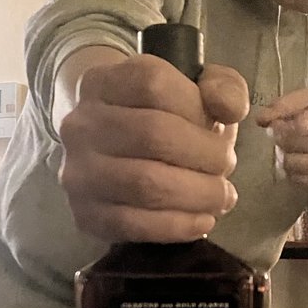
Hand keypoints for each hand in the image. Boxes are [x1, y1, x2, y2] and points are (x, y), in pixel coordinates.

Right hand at [59, 53, 248, 241]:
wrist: (116, 155)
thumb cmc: (165, 118)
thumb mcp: (197, 90)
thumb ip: (224, 88)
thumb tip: (230, 109)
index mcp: (106, 81)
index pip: (154, 85)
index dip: (197, 108)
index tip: (221, 127)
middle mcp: (82, 123)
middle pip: (152, 135)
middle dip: (205, 156)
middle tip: (227, 168)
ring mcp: (78, 171)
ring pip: (144, 183)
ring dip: (196, 194)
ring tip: (221, 197)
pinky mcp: (85, 213)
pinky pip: (132, 224)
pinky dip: (176, 226)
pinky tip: (202, 221)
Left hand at [256, 88, 307, 191]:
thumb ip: (286, 104)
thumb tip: (261, 119)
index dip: (297, 123)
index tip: (276, 125)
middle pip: (295, 141)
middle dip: (279, 136)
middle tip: (279, 132)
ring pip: (292, 162)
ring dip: (282, 154)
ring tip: (288, 146)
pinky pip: (296, 178)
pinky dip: (290, 170)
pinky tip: (298, 160)